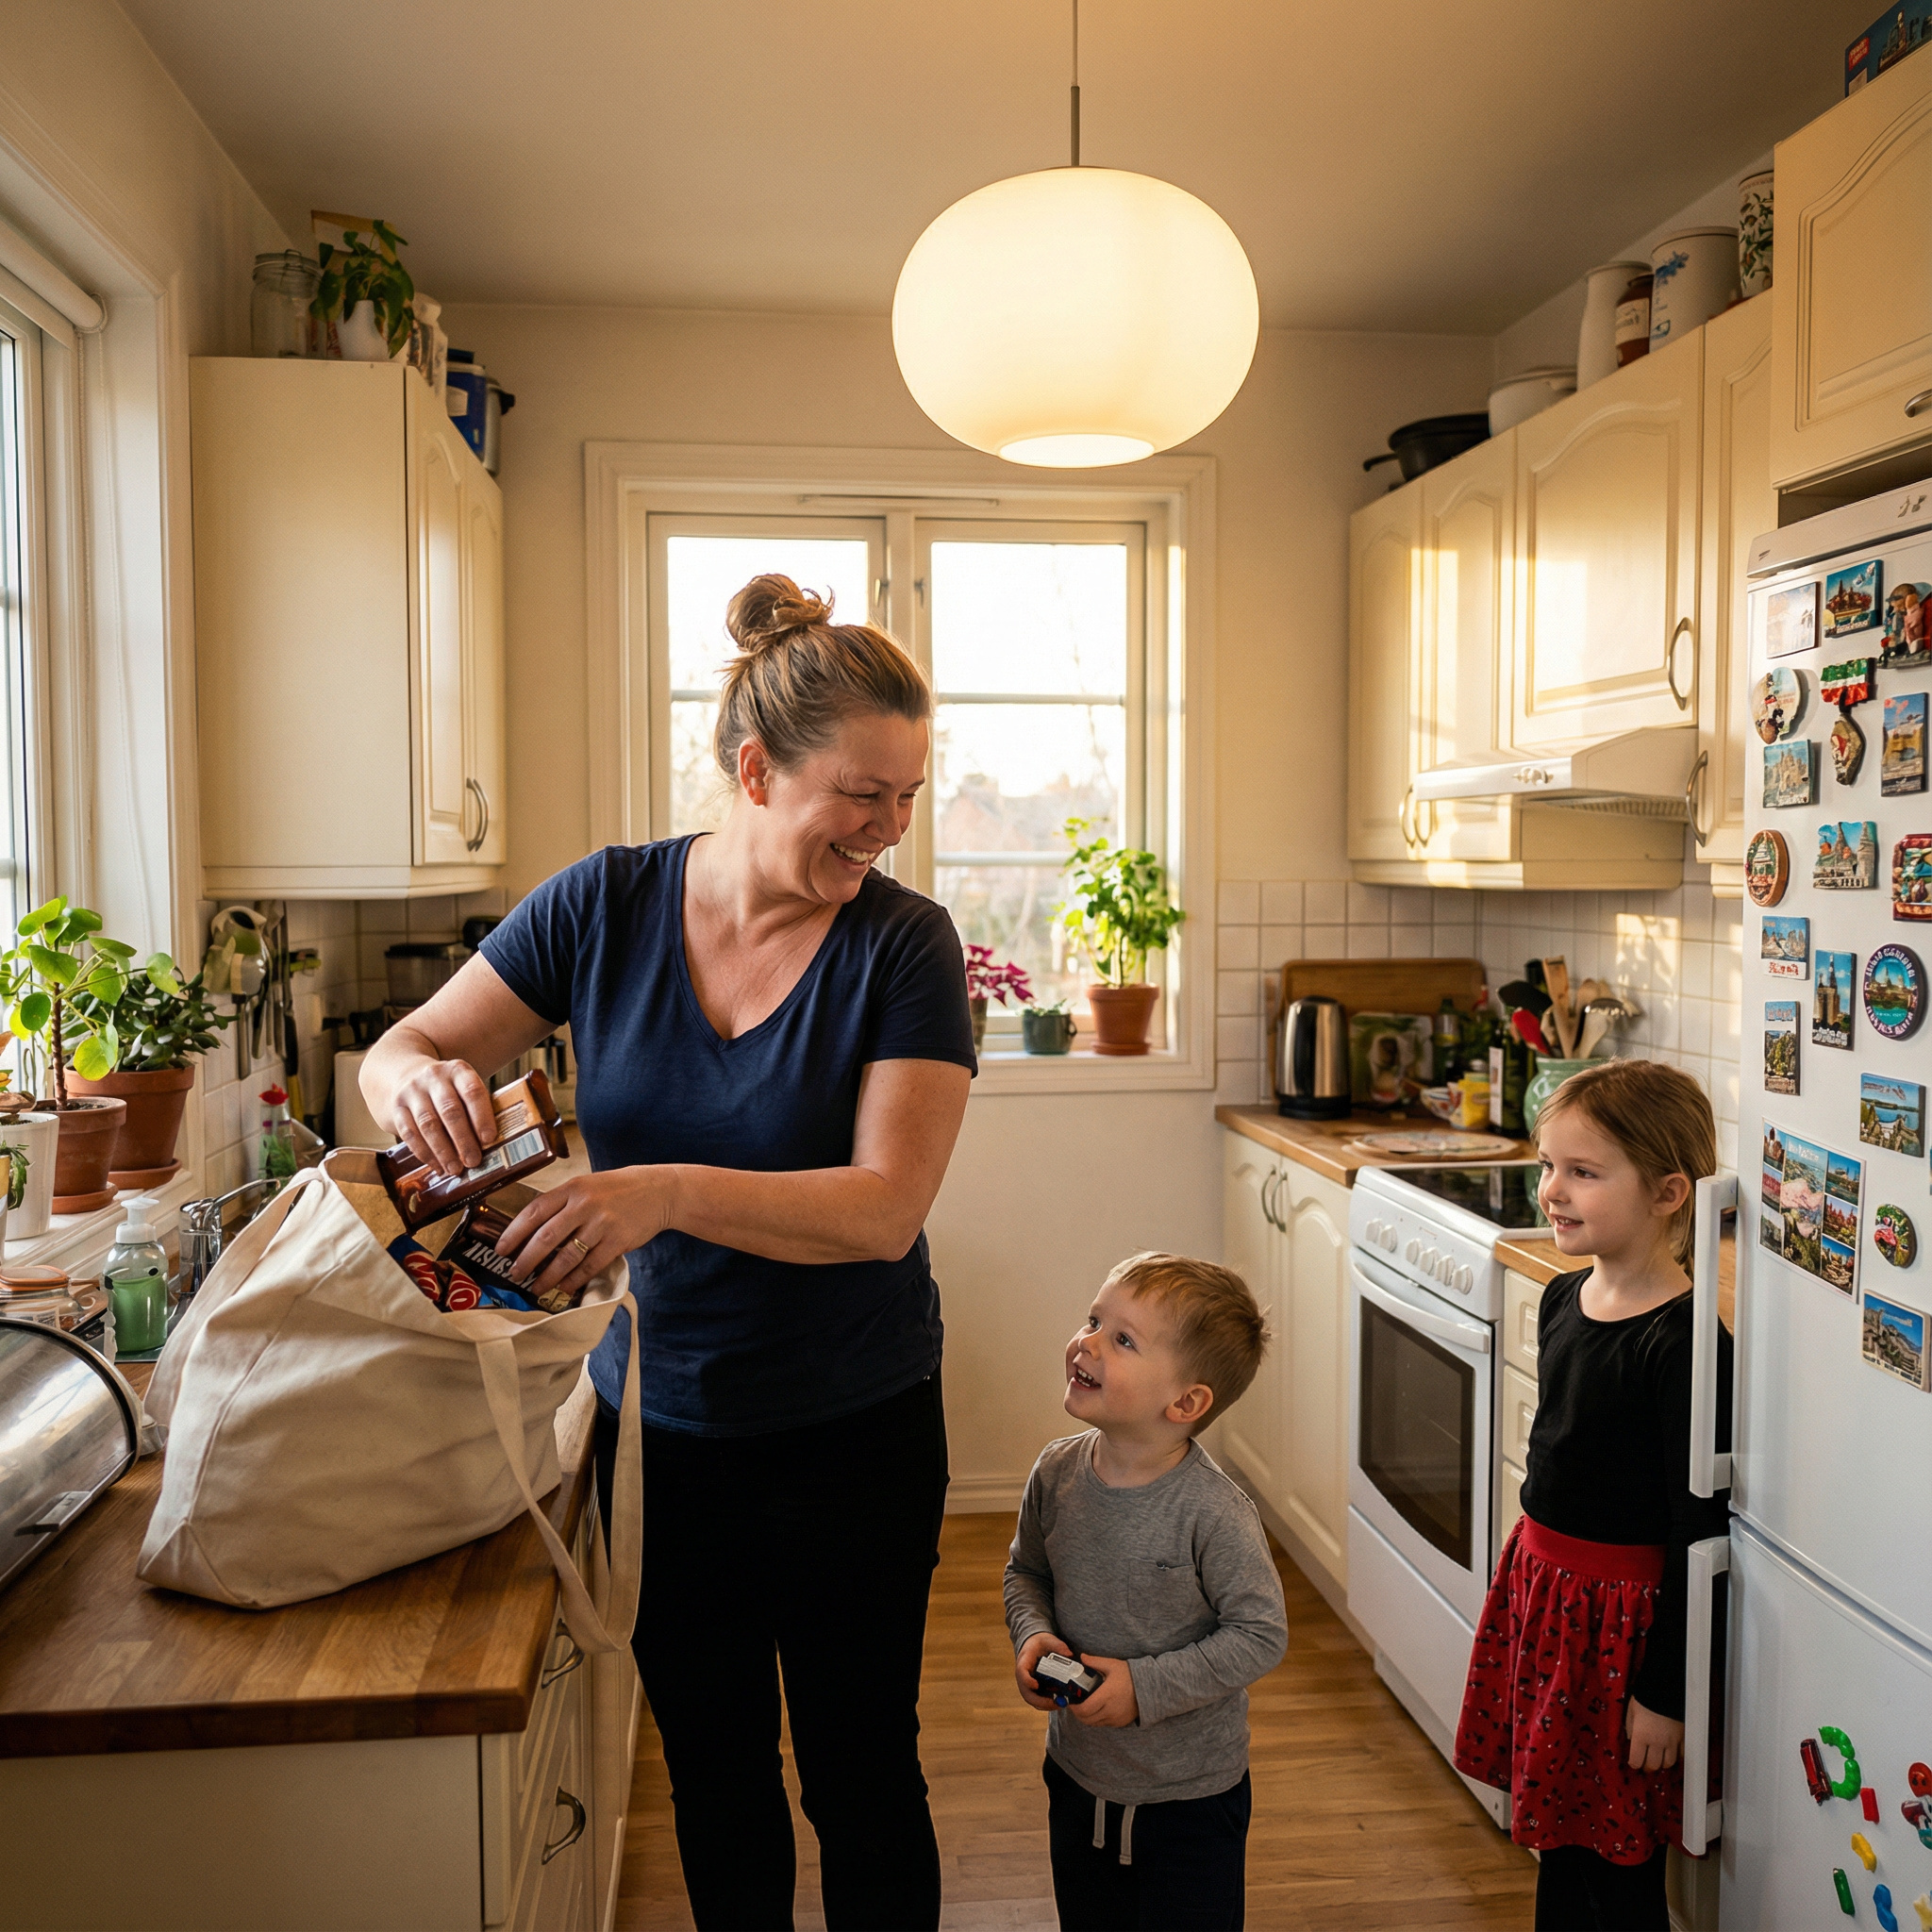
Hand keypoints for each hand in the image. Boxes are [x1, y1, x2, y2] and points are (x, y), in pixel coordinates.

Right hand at [387, 1057, 497, 1173]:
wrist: (407, 1074)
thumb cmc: (448, 1089)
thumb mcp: (464, 1087)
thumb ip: (477, 1109)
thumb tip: (490, 1145)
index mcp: (458, 1070)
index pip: (472, 1091)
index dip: (482, 1116)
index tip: (489, 1139)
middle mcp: (434, 1077)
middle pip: (449, 1110)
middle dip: (463, 1139)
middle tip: (473, 1161)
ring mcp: (412, 1092)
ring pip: (428, 1124)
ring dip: (443, 1151)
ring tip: (455, 1169)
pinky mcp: (397, 1108)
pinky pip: (410, 1134)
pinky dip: (425, 1153)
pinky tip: (437, 1166)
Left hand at [497, 1169, 677, 1303]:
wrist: (659, 1191)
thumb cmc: (618, 1189)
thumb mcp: (587, 1185)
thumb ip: (563, 1203)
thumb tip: (532, 1231)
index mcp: (573, 1188)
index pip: (535, 1211)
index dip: (515, 1232)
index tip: (501, 1249)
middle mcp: (585, 1204)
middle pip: (546, 1236)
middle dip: (526, 1260)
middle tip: (514, 1274)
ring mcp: (602, 1223)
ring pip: (567, 1255)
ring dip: (548, 1275)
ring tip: (536, 1287)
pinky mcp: (618, 1241)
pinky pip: (590, 1265)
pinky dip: (575, 1279)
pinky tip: (565, 1287)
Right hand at [1015, 1632, 1073, 1711]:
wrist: (1034, 1646)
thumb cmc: (1040, 1643)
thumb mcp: (1048, 1640)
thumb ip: (1058, 1646)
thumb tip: (1069, 1654)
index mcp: (1024, 1662)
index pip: (1021, 1672)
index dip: (1027, 1680)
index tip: (1036, 1685)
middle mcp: (1023, 1676)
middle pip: (1026, 1692)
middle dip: (1040, 1701)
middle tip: (1055, 1702)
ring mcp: (1027, 1685)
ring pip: (1032, 1700)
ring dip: (1045, 1705)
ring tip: (1060, 1704)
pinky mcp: (1034, 1690)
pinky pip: (1038, 1700)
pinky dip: (1047, 1704)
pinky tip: (1059, 1702)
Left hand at [1068, 1655, 1137, 1728]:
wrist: (1149, 1687)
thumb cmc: (1130, 1675)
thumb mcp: (1112, 1665)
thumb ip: (1095, 1662)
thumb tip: (1081, 1657)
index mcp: (1106, 1695)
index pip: (1084, 1709)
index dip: (1074, 1708)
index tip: (1071, 1702)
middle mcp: (1110, 1710)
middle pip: (1087, 1719)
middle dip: (1078, 1714)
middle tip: (1075, 1705)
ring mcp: (1115, 1719)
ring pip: (1094, 1723)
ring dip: (1087, 1718)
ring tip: (1084, 1707)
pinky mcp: (1120, 1723)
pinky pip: (1104, 1724)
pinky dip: (1097, 1719)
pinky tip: (1097, 1710)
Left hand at [1626, 1696, 1683, 1771]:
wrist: (1666, 1690)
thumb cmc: (1645, 1698)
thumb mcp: (1631, 1711)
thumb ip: (1629, 1727)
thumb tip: (1631, 1739)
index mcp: (1641, 1736)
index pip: (1637, 1760)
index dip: (1634, 1764)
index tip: (1633, 1763)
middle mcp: (1656, 1742)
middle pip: (1653, 1765)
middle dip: (1648, 1767)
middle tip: (1645, 1764)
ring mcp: (1671, 1742)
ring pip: (1668, 1763)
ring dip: (1662, 1763)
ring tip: (1658, 1759)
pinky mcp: (1683, 1738)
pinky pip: (1681, 1755)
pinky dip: (1676, 1757)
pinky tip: (1671, 1753)